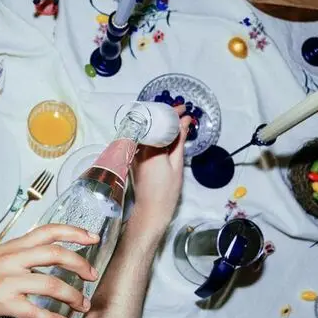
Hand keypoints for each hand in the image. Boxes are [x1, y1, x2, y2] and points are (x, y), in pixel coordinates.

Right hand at [0, 224, 98, 317]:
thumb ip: (20, 254)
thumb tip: (47, 257)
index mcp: (13, 246)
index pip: (49, 231)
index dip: (74, 232)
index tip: (93, 237)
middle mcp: (13, 259)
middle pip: (56, 254)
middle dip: (80, 265)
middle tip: (92, 276)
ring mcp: (8, 281)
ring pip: (51, 285)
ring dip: (73, 296)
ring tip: (83, 305)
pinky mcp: (2, 303)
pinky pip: (35, 312)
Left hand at [130, 108, 191, 238]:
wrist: (151, 210)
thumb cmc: (166, 191)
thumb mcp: (177, 164)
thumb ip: (179, 141)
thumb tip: (184, 122)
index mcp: (149, 149)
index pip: (159, 123)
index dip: (172, 113)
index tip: (183, 108)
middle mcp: (138, 148)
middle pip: (150, 125)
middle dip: (165, 116)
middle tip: (180, 113)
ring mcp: (133, 153)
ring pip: (146, 132)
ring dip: (159, 125)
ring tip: (175, 121)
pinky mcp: (133, 158)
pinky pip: (143, 140)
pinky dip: (154, 134)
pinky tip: (165, 134)